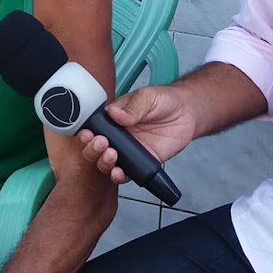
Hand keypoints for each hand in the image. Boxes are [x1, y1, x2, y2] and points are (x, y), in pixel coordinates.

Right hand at [77, 85, 198, 183]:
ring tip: (111, 155)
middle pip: (96, 148)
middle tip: (101, 143)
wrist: (187, 112)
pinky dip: (119, 175)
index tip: (86, 134)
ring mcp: (128, 151)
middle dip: (93, 149)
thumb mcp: (147, 97)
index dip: (85, 133)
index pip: (93, 128)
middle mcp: (117, 136)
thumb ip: (133, 106)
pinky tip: (118, 173)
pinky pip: (127, 173)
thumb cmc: (164, 100)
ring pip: (108, 162)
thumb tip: (115, 114)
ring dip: (104, 162)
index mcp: (113, 119)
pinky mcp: (141, 162)